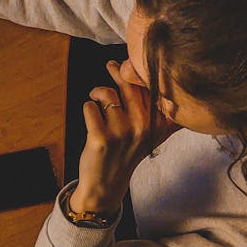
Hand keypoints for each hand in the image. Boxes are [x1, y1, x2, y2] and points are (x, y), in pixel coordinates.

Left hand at [71, 61, 178, 214]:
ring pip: (107, 94)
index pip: (149, 88)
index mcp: (157, 125)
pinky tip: (92, 116)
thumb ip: (156, 110)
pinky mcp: (100, 138)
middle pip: (128, 85)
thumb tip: (159, 78)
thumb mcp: (149, 134)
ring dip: (98, 93)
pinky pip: (90, 107)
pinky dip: (88, 107)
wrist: (107, 184)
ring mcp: (121, 132)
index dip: (137, 71)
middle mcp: (142, 127)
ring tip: (97, 98)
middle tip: (111, 66)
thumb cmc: (126, 154)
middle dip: (116, 71)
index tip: (128, 63)